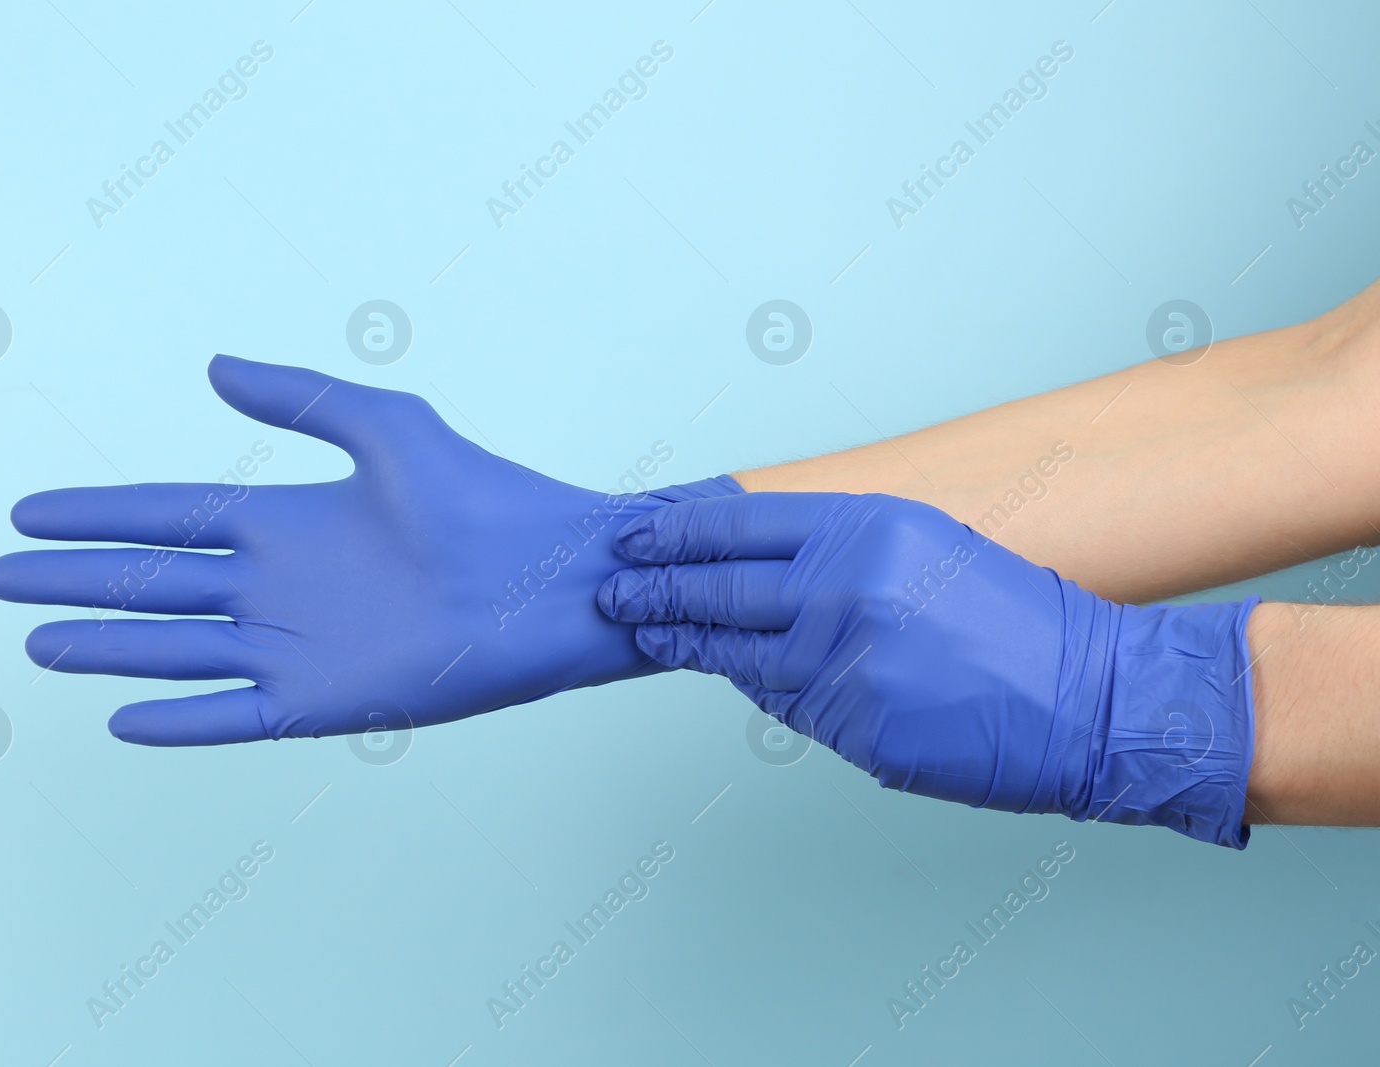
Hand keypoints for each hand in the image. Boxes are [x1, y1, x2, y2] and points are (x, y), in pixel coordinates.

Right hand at [0, 355, 739, 744]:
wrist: (556, 579)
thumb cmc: (487, 497)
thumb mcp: (389, 428)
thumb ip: (302, 400)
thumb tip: (214, 367)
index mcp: (288, 519)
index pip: (168, 515)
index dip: (98, 514)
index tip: (29, 510)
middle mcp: (281, 585)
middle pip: (155, 583)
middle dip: (77, 579)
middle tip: (0, 575)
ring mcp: (299, 645)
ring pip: (179, 649)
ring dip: (107, 645)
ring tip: (36, 640)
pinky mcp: (328, 700)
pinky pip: (235, 714)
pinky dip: (179, 720)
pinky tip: (121, 718)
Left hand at [598, 492, 1259, 846]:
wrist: (1094, 700)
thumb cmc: (1020, 619)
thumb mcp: (927, 546)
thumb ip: (841, 549)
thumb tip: (757, 561)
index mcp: (867, 530)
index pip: (740, 525)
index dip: (676, 534)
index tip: (634, 538)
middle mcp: (846, 592)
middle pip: (719, 590)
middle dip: (654, 590)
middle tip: (613, 589)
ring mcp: (845, 667)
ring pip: (740, 655)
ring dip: (687, 643)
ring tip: (648, 631)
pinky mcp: (853, 731)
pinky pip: (786, 707)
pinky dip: (757, 688)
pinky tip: (733, 673)